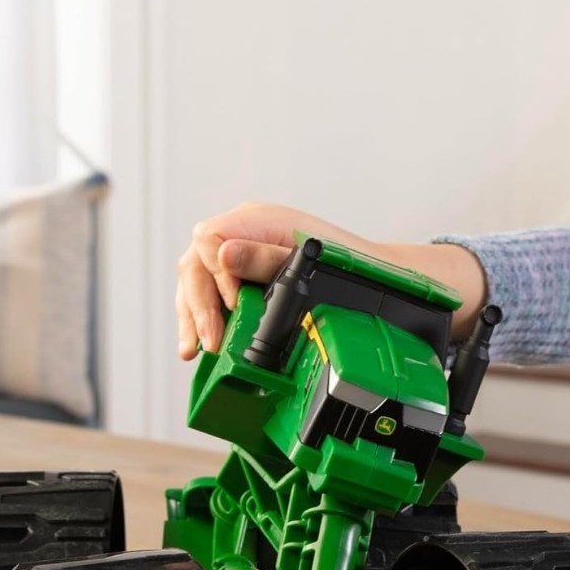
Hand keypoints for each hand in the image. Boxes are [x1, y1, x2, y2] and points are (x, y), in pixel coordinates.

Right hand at [176, 202, 362, 358]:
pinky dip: (205, 318)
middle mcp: (244, 233)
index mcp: (257, 219)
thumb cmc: (347, 263)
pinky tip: (201, 342)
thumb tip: (224, 255)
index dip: (215, 273)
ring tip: (194, 350)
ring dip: (193, 317)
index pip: (208, 239)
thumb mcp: (306, 260)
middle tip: (208, 341)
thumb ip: (265, 258)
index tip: (231, 302)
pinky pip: (212, 295)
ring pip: (198, 281)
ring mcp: (242, 254)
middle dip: (198, 306)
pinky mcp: (244, 277)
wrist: (376, 275)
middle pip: (197, 264)